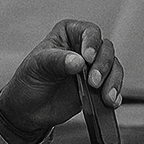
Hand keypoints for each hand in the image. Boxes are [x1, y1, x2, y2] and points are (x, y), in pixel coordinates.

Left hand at [0, 20, 123, 143]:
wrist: (28, 111)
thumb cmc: (29, 81)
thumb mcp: (37, 67)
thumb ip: (57, 61)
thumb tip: (78, 61)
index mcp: (68, 34)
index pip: (89, 32)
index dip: (92, 44)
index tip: (88, 59)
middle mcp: (83, 48)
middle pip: (106, 50)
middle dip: (103, 66)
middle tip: (93, 83)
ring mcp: (92, 68)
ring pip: (114, 67)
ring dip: (113, 82)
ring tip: (105, 97)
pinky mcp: (98, 86)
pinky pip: (114, 86)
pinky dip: (115, 94)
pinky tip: (110, 102)